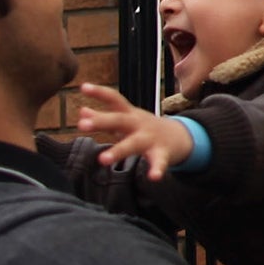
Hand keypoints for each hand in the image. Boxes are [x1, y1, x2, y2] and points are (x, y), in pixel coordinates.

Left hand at [77, 82, 192, 179]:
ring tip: (102, 160)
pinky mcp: (163, 153)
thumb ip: (104, 117)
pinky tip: (154, 177)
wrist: (181, 136)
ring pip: (133, 144)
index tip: (83, 87)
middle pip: (119, 120)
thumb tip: (82, 111)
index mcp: (130, 114)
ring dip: (118, 151)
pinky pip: (159, 161)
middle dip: (101, 121)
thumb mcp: (127, 119)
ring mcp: (151, 138)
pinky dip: (157, 169)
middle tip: (82, 125)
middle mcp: (139, 124)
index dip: (99, 93)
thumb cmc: (145, 128)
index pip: (114, 99)